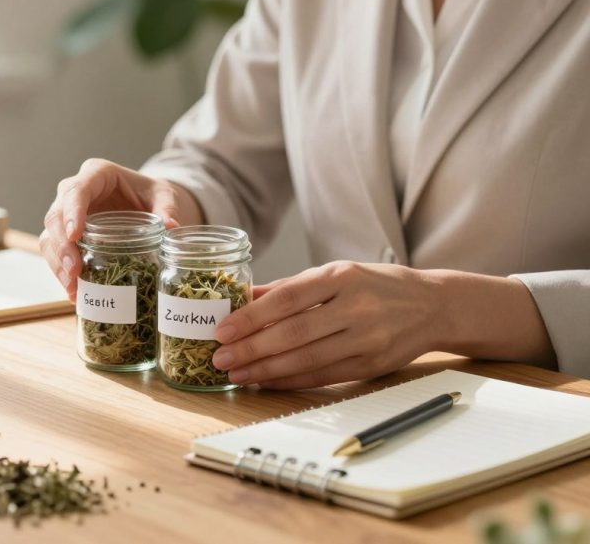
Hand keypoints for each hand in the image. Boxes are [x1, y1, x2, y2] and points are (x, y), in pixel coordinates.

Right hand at [40, 158, 202, 300]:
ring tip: (72, 286)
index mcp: (97, 174)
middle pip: (56, 216)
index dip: (72, 212)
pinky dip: (62, 273)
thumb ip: (167, 209)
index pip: (77, 190)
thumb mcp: (164, 197)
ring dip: (57, 263)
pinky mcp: (68, 236)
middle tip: (74, 270)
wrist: (147, 203)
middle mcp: (75, 192)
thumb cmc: (152, 195)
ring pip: (50, 237)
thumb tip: (171, 227)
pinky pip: (56, 253)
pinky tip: (74, 292)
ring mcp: (68, 215)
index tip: (76, 236)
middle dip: (62, 245)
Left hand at [210, 261, 554, 389]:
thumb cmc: (375, 285)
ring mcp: (366, 339)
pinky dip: (290, 381)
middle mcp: (356, 308)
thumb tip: (243, 298)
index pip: (287, 299)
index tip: (223, 330)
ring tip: (235, 374)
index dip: (251, 317)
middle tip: (220, 358)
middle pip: (294, 334)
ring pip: (307, 360)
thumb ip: (290, 288)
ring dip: (265, 370)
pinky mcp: (372, 366)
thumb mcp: (335, 273)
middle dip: (252, 349)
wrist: (433, 305)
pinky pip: (323, 377)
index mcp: (341, 277)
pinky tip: (266, 381)